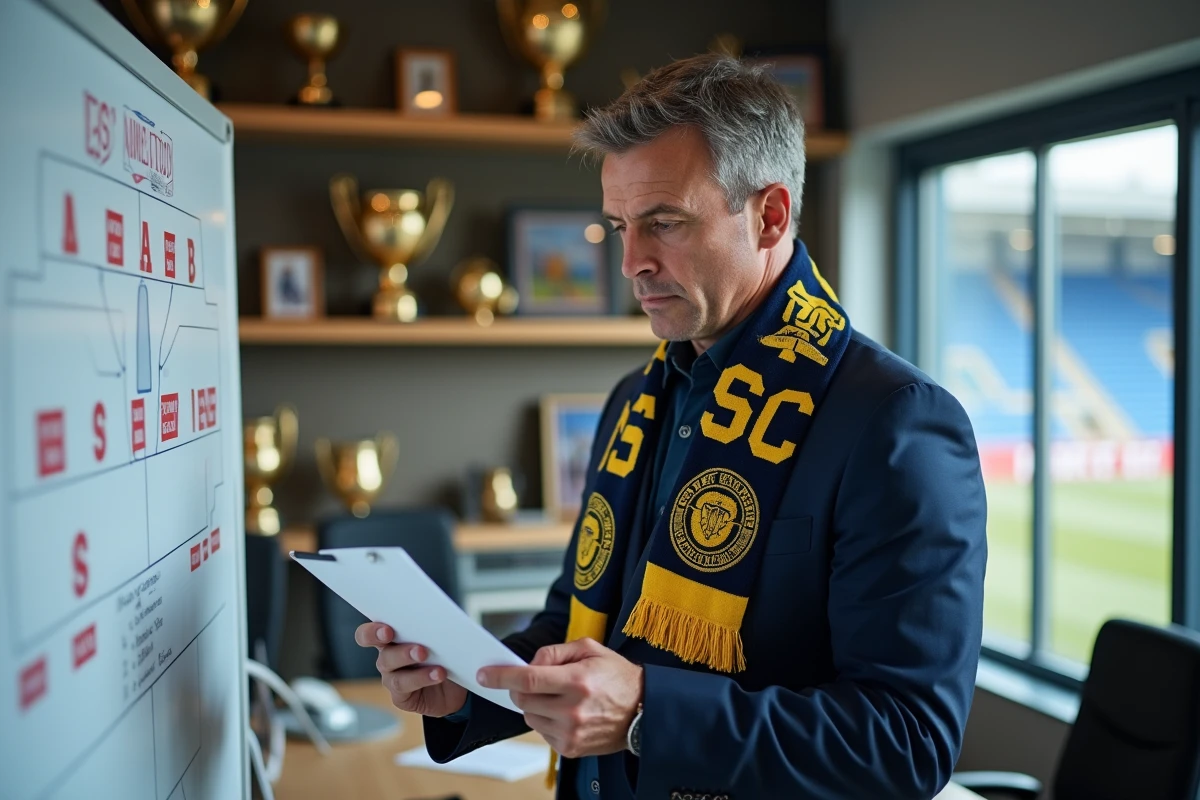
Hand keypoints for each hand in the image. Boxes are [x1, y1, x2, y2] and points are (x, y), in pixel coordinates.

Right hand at [354, 622, 467, 717]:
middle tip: (410, 643)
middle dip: (392, 645)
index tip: (387, 629)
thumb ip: (433, 627)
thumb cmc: (446, 656)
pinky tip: (438, 674)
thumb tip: (440, 616)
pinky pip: (404, 686)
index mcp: (391, 638)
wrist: (455, 688)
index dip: (372, 631)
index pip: (369, 633)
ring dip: (408, 658)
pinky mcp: (400, 696)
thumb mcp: (441, 639)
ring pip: (391, 667)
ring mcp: (391, 677)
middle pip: (380, 650)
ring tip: (426, 655)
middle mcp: (387, 656)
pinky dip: (422, 678)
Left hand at [477, 637, 642, 757]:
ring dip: (534, 704)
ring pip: (529, 717)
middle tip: (533, 681)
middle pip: (524, 699)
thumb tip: (530, 663)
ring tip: (557, 697)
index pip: (529, 678)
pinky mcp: (571, 748)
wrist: (644, 711)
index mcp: (577, 681)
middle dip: (521, 687)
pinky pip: (541, 732)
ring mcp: (571, 732)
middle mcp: (573, 709)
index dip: (502, 676)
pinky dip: (545, 720)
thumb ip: (555, 652)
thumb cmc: (617, 676)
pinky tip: (564, 712)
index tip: (485, 674)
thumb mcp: (590, 649)